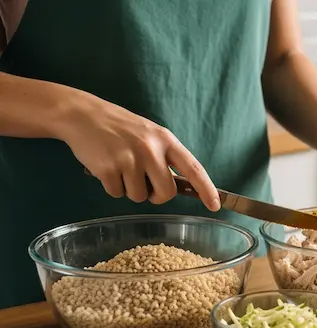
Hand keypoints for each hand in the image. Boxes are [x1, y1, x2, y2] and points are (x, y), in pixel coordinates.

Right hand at [62, 95, 219, 209]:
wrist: (82, 115)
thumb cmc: (119, 127)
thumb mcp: (150, 134)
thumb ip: (165, 157)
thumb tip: (178, 187)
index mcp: (166, 140)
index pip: (193, 168)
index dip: (207, 189)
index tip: (215, 205)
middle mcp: (151, 149)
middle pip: (166, 193)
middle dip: (157, 197)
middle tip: (145, 185)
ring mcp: (129, 159)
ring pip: (139, 197)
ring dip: (129, 190)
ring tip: (120, 168)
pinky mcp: (108, 169)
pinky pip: (117, 194)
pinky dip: (112, 187)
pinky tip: (106, 168)